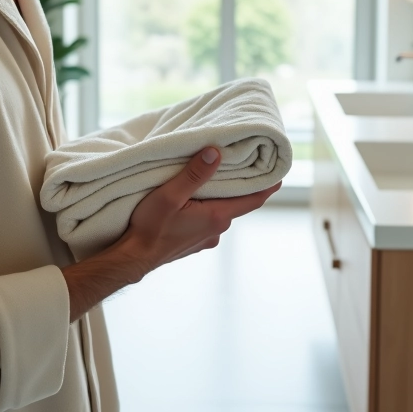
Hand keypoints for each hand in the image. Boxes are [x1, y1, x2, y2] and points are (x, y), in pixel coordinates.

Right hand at [116, 146, 281, 272]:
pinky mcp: (194, 242)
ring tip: (214, 177)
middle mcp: (216, 230)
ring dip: (220, 196)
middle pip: (237, 203)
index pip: (253, 200)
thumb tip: (216, 153)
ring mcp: (206, 238)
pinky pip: (208, 220)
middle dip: (240, 184)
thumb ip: (194, 174)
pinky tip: (194, 200)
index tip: (280, 172)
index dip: (268, 186)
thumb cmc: (149, 227)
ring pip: (221, 211)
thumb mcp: (169, 195)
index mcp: (216, 217)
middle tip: (242, 163)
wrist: (132, 258)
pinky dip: (207, 207)